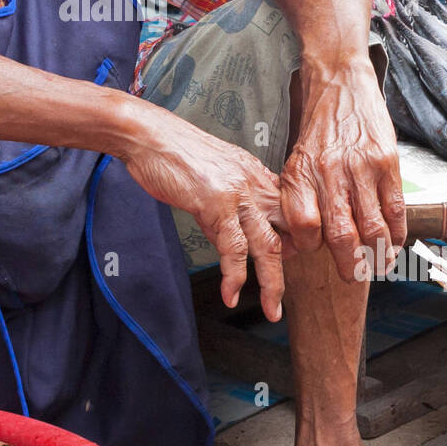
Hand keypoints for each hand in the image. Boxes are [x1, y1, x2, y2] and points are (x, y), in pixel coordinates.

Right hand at [120, 102, 291, 321]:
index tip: (293, 259)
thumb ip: (224, 211)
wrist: (148, 135)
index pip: (291, 210)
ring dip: (273, 284)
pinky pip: (233, 248)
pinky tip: (231, 295)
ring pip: (269, 246)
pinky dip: (234, 276)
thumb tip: (227, 245)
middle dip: (298, 262)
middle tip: (291, 289)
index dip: (297, 237)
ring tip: (271, 311)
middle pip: (291, 229)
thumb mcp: (211, 179)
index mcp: (256, 175)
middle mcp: (255, 184)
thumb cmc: (174, 154)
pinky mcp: (216, 204)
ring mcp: (238, 194)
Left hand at [280, 58, 406, 281]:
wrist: (339, 82)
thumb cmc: (317, 127)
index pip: (304, 227)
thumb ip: (301, 196)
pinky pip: (395, 210)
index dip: (311, 247)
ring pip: (372, 228)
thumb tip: (309, 239)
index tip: (320, 252)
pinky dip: (397, 234)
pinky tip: (394, 245)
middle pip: (340, 235)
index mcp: (300, 174)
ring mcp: (360, 167)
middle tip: (354, 277)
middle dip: (349, 265)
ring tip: (377, 266)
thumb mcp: (297, 158)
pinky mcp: (387, 161)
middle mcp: (329, 173)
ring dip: (377, 255)